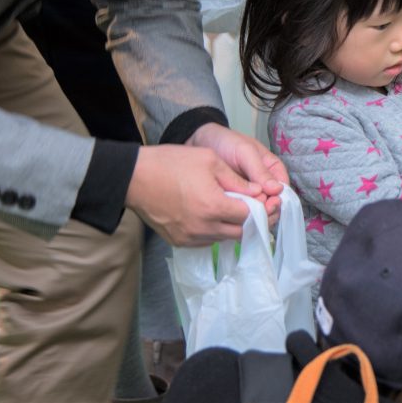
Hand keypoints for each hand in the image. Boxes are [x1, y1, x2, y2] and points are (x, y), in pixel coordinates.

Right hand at [126, 144, 266, 245]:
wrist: (134, 178)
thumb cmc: (171, 163)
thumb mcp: (210, 161)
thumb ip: (238, 180)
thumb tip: (259, 191)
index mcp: (213, 206)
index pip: (250, 215)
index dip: (262, 207)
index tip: (267, 200)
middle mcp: (203, 228)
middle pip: (240, 232)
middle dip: (252, 220)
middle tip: (257, 206)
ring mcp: (189, 238)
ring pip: (224, 238)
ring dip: (233, 226)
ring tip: (234, 208)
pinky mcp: (179, 242)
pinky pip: (206, 241)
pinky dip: (215, 230)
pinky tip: (213, 214)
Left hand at [186, 123, 287, 222]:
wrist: (200, 142)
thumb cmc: (226, 142)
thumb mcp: (245, 152)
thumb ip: (259, 170)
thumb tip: (277, 190)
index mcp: (273, 169)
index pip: (283, 189)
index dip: (279, 200)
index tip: (269, 205)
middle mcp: (265, 183)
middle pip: (273, 203)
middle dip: (267, 211)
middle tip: (255, 213)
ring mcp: (250, 193)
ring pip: (259, 210)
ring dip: (254, 215)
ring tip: (243, 215)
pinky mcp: (236, 200)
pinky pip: (243, 211)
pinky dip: (240, 215)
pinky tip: (234, 217)